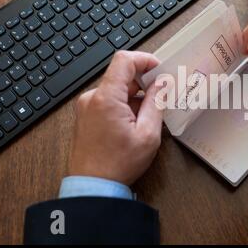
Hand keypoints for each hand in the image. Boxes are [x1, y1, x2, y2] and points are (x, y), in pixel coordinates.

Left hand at [69, 51, 163, 184]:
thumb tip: (162, 84)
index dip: (144, 59)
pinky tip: (133, 124)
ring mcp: (86, 107)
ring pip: (116, 89)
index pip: (124, 60)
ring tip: (146, 119)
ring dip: (134, 98)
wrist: (92, 187)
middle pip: (121, 75)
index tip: (159, 69)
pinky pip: (108, 100)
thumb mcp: (148, 134)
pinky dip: (123, 106)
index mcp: (106, 98)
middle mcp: (92, 98)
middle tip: (160, 97)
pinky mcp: (86, 115)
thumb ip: (156, 103)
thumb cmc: (118, 164)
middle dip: (143, 83)